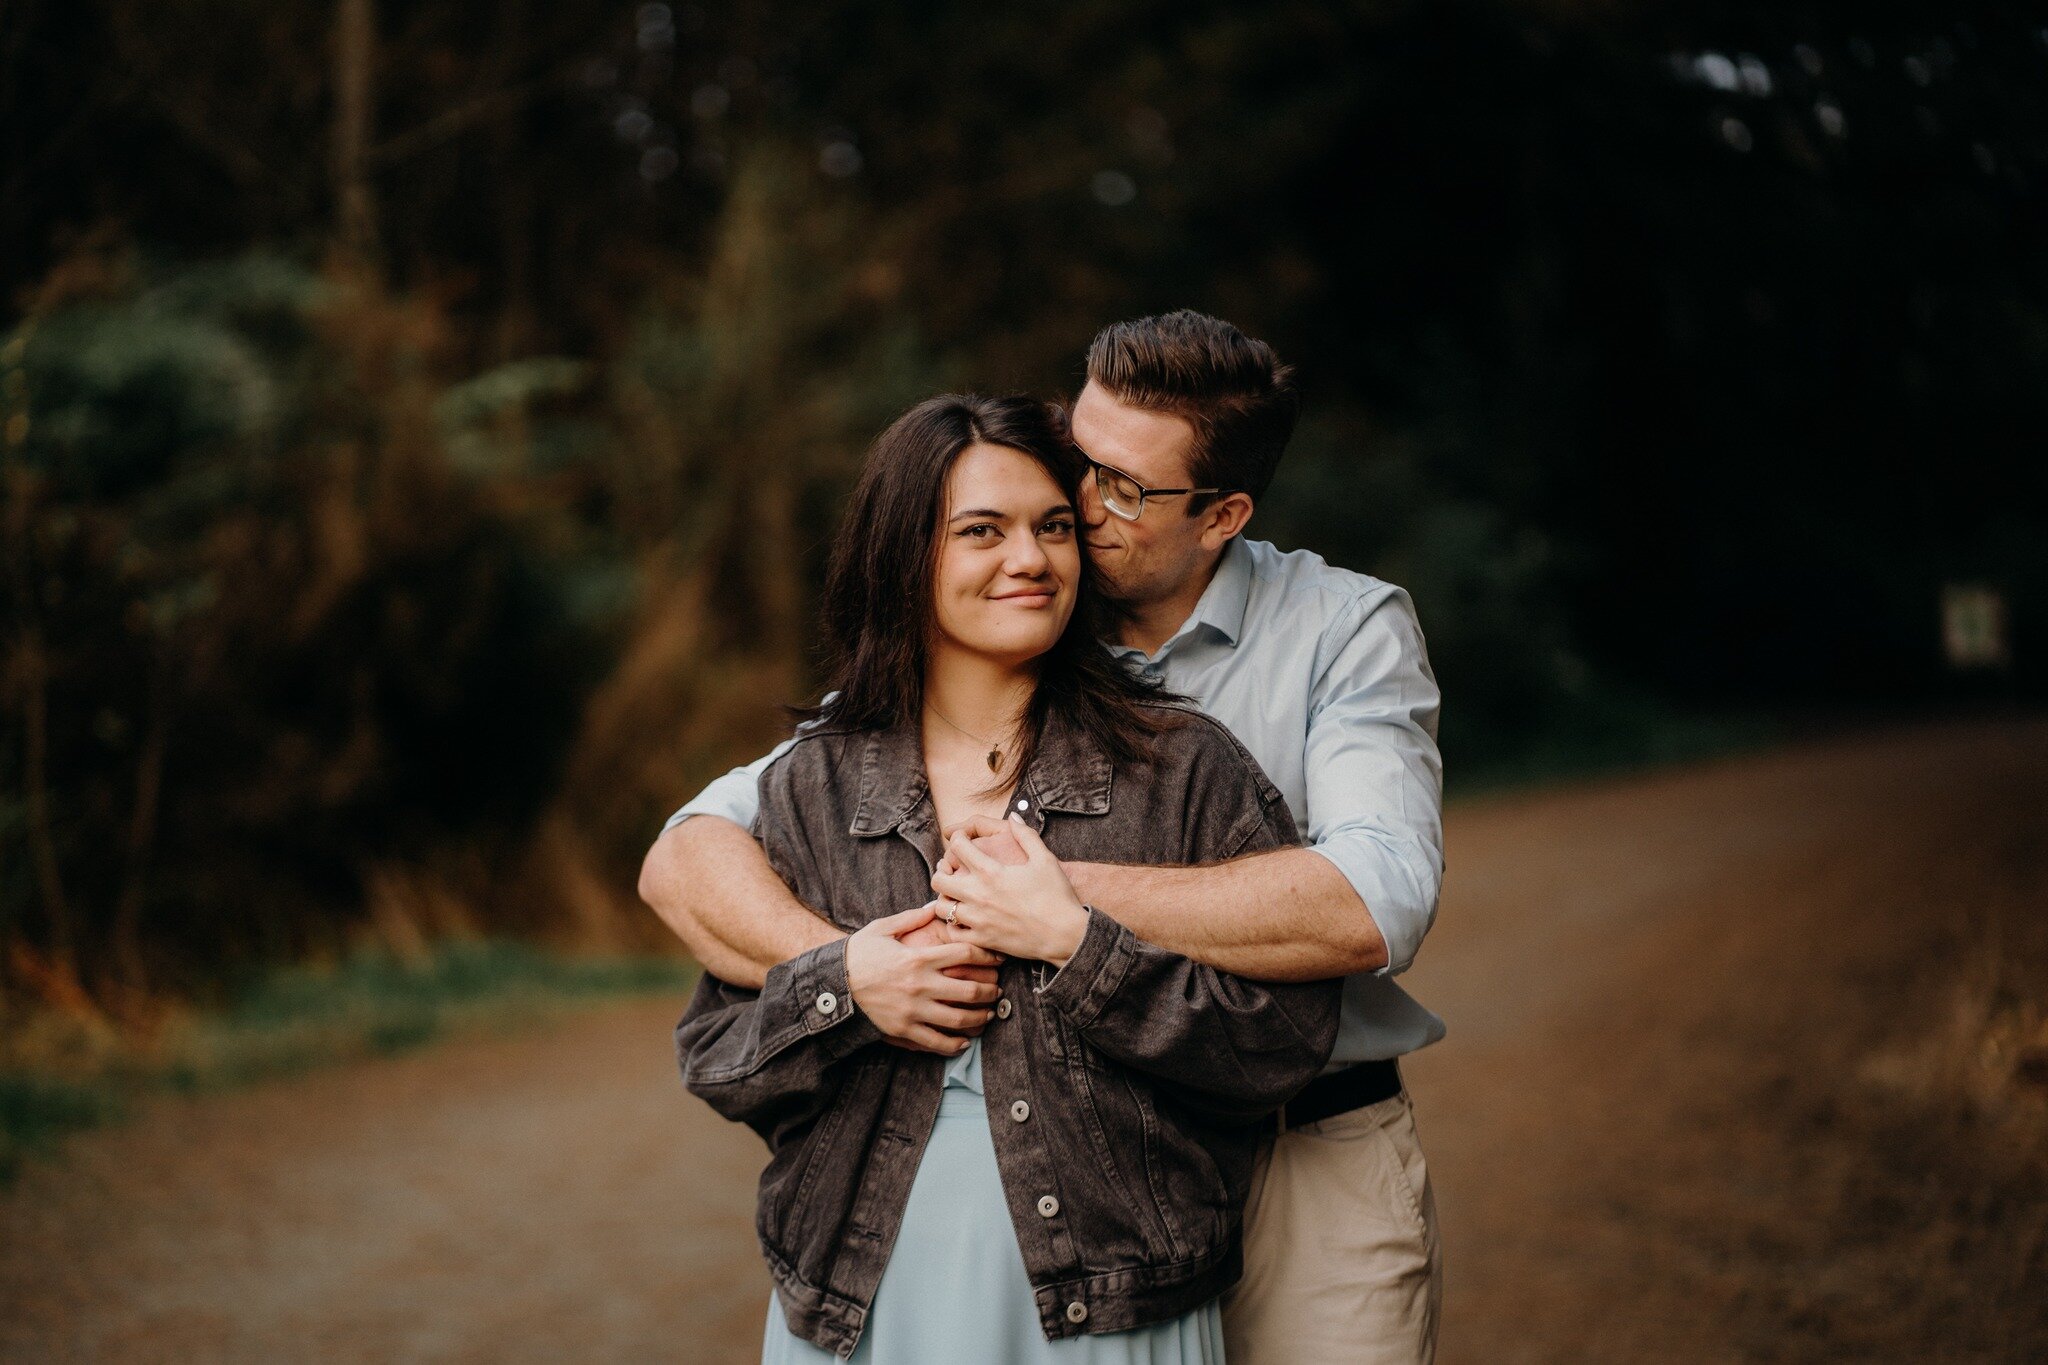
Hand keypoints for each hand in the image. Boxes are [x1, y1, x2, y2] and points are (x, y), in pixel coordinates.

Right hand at [844, 904, 1002, 1054]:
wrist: (831, 984)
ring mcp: (913, 1010)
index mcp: (918, 958)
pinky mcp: (903, 1030)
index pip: (965, 953)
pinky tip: (964, 1041)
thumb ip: (911, 918)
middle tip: (998, 990)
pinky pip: (936, 1041)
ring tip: (988, 1014)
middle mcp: (920, 985)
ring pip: (958, 1018)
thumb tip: (935, 906)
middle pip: (969, 989)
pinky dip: (954, 1044)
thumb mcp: (882, 929)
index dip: (988, 954)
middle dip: (990, 991)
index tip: (998, 958)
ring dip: (979, 1017)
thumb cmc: (858, 954)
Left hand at [930, 814, 1089, 966]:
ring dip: (945, 898)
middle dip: (942, 870)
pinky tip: (963, 919)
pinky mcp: (982, 940)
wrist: (1066, 934)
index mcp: (991, 872)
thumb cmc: (1057, 896)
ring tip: (956, 895)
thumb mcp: (1045, 859)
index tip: (963, 840)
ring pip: (942, 907)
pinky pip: (952, 932)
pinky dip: (952, 925)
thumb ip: (1026, 835)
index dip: (958, 838)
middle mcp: (979, 895)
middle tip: (952, 869)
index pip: (958, 847)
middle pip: (939, 879)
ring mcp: (978, 920)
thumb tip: (1013, 816)